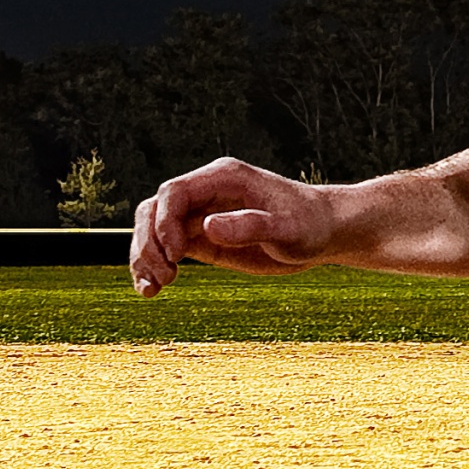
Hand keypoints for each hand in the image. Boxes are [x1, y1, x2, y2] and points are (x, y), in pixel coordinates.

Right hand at [130, 156, 341, 295]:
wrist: (324, 232)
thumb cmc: (310, 225)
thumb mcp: (288, 229)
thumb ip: (250, 226)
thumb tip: (208, 226)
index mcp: (224, 178)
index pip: (174, 192)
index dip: (164, 222)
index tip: (176, 254)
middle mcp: (206, 192)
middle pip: (153, 210)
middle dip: (148, 243)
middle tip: (163, 277)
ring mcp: (201, 215)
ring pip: (152, 230)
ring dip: (144, 257)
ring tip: (152, 289)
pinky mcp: (202, 238)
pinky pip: (165, 249)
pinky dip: (153, 267)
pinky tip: (151, 290)